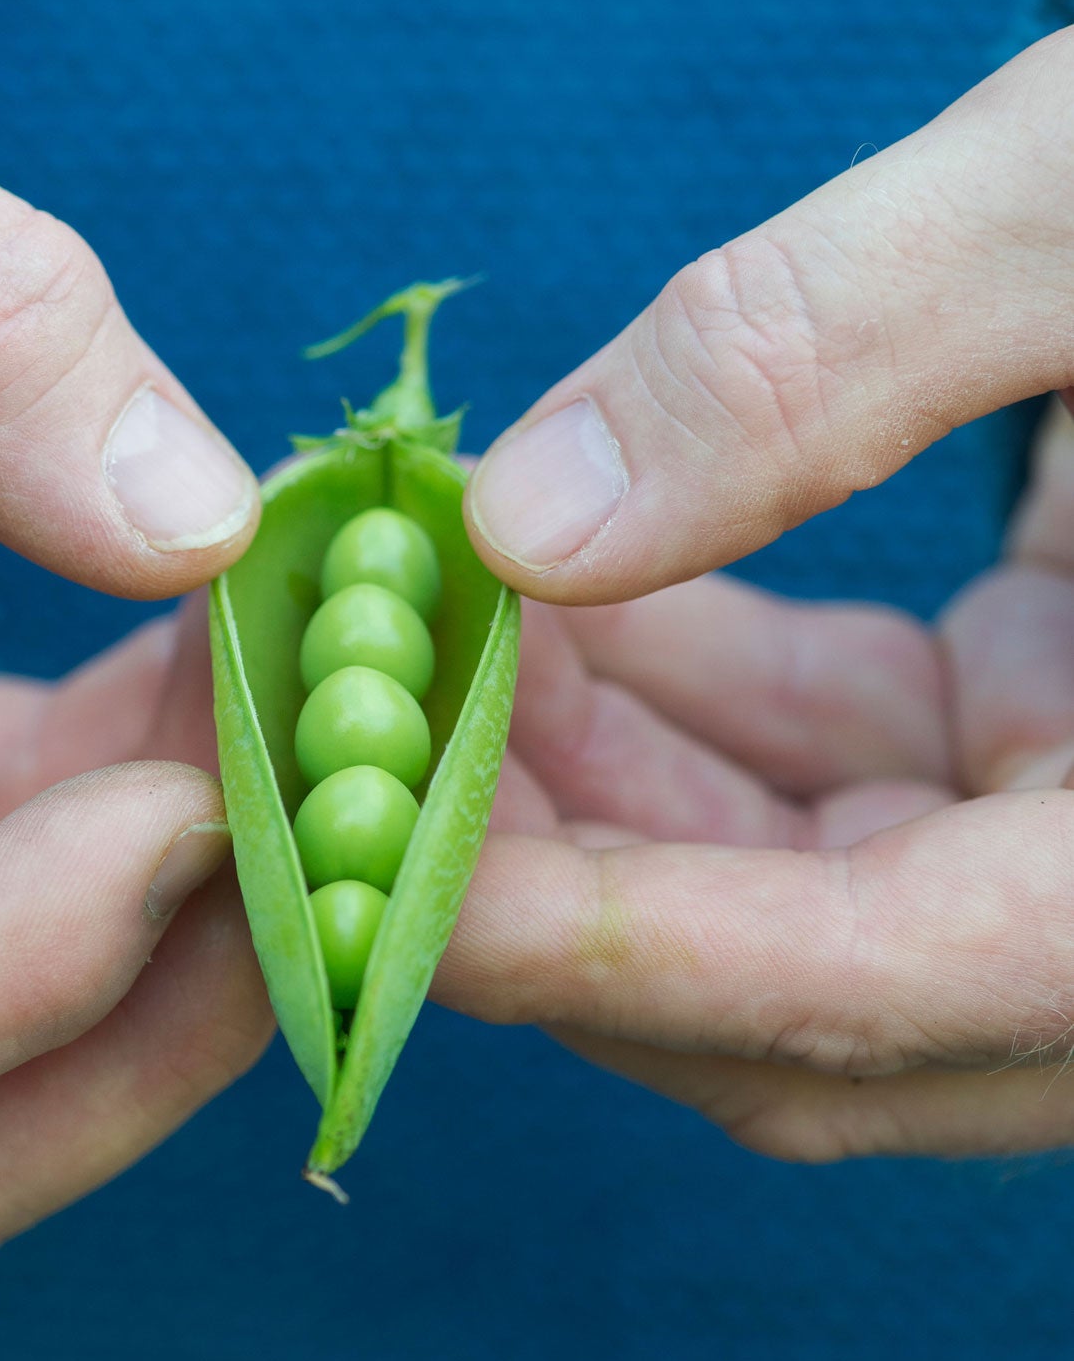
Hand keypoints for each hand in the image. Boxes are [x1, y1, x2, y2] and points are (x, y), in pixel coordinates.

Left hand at [437, 28, 1073, 1159]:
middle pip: (821, 1008)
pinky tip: (557, 603)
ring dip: (602, 797)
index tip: (389, 888)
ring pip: (805, 907)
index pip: (897, 988)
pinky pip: (844, 786)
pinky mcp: (1053, 746)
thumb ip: (832, 352)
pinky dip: (694, 713)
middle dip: (570, 896)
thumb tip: (524, 520)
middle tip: (355, 764)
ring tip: (422, 653)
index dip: (628, 957)